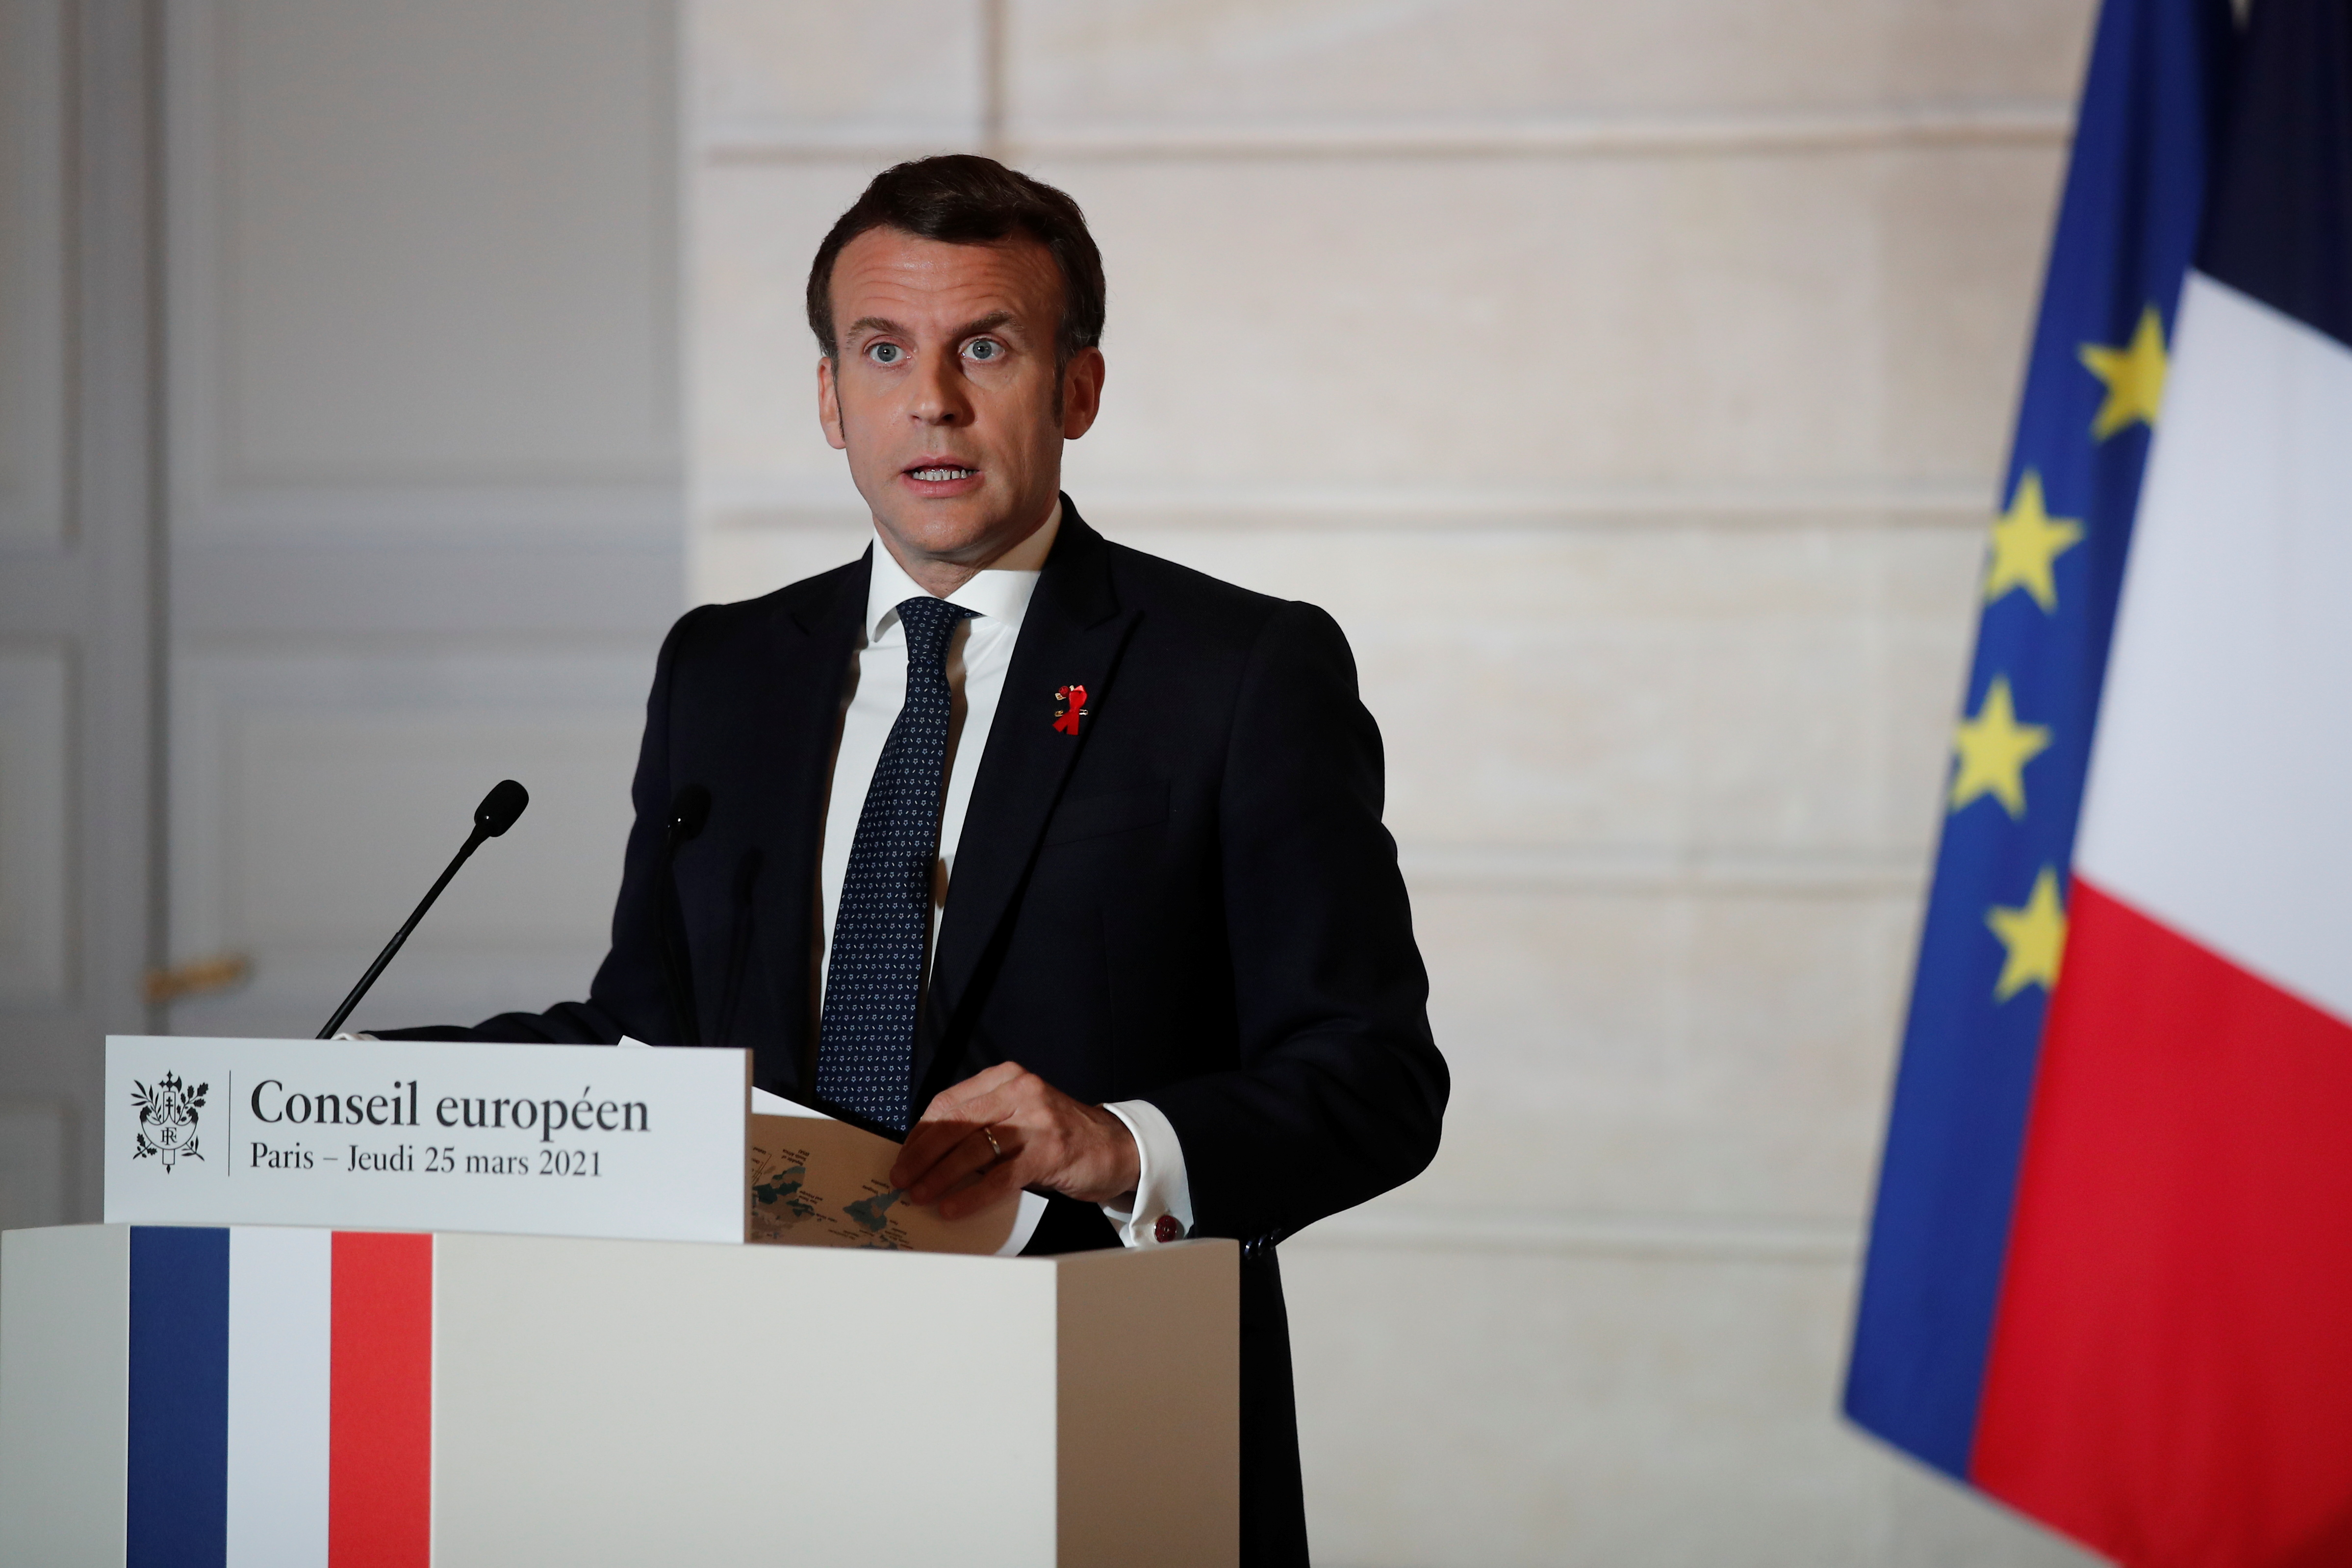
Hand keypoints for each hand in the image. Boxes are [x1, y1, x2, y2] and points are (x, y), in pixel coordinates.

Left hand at [889, 1062, 1140, 1220]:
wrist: (1117, 1146)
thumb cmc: (1060, 1134)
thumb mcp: (1021, 1113)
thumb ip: (984, 1121)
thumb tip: (930, 1153)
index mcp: (1007, 1078)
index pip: (949, 1102)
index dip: (921, 1132)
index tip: (904, 1155)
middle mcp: (1021, 1092)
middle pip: (956, 1123)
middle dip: (922, 1154)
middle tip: (902, 1178)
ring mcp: (1037, 1121)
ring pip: (973, 1150)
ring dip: (939, 1176)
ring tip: (920, 1195)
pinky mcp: (1049, 1153)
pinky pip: (999, 1177)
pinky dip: (971, 1195)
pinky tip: (953, 1208)